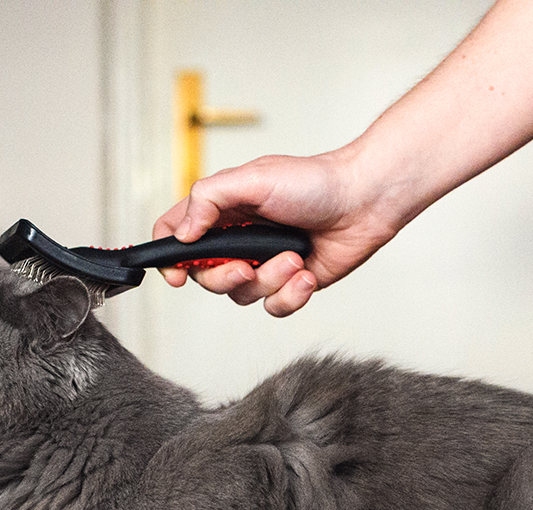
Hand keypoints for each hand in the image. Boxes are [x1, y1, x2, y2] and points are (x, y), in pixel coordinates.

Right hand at [153, 150, 399, 316]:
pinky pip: (274, 307)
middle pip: (206, 276)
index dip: (168, 258)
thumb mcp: (251, 178)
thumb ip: (208, 200)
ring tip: (294, 257)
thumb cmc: (313, 182)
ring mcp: (264, 263)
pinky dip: (290, 294)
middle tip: (246, 266)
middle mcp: (239, 239)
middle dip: (224, 278)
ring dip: (269, 280)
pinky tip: (307, 273)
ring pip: (242, 295)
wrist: (364, 200)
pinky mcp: (291, 283)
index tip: (175, 274)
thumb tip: (181, 233)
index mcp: (223, 211)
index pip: (177, 235)